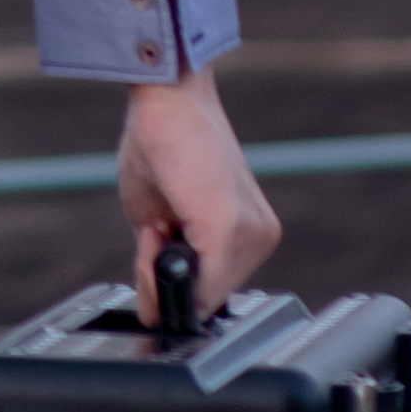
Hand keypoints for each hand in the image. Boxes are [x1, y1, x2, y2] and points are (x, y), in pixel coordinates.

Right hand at [117, 71, 280, 322]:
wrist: (167, 96)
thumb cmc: (162, 145)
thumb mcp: (161, 219)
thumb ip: (168, 265)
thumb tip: (156, 316)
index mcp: (249, 232)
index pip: (214, 290)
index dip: (177, 286)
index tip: (156, 261)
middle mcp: (258, 236)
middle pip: (207, 297)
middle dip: (170, 277)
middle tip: (152, 233)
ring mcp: (249, 234)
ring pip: (199, 295)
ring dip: (165, 270)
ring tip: (158, 221)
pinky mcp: (229, 228)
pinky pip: (197, 284)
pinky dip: (165, 269)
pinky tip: (158, 231)